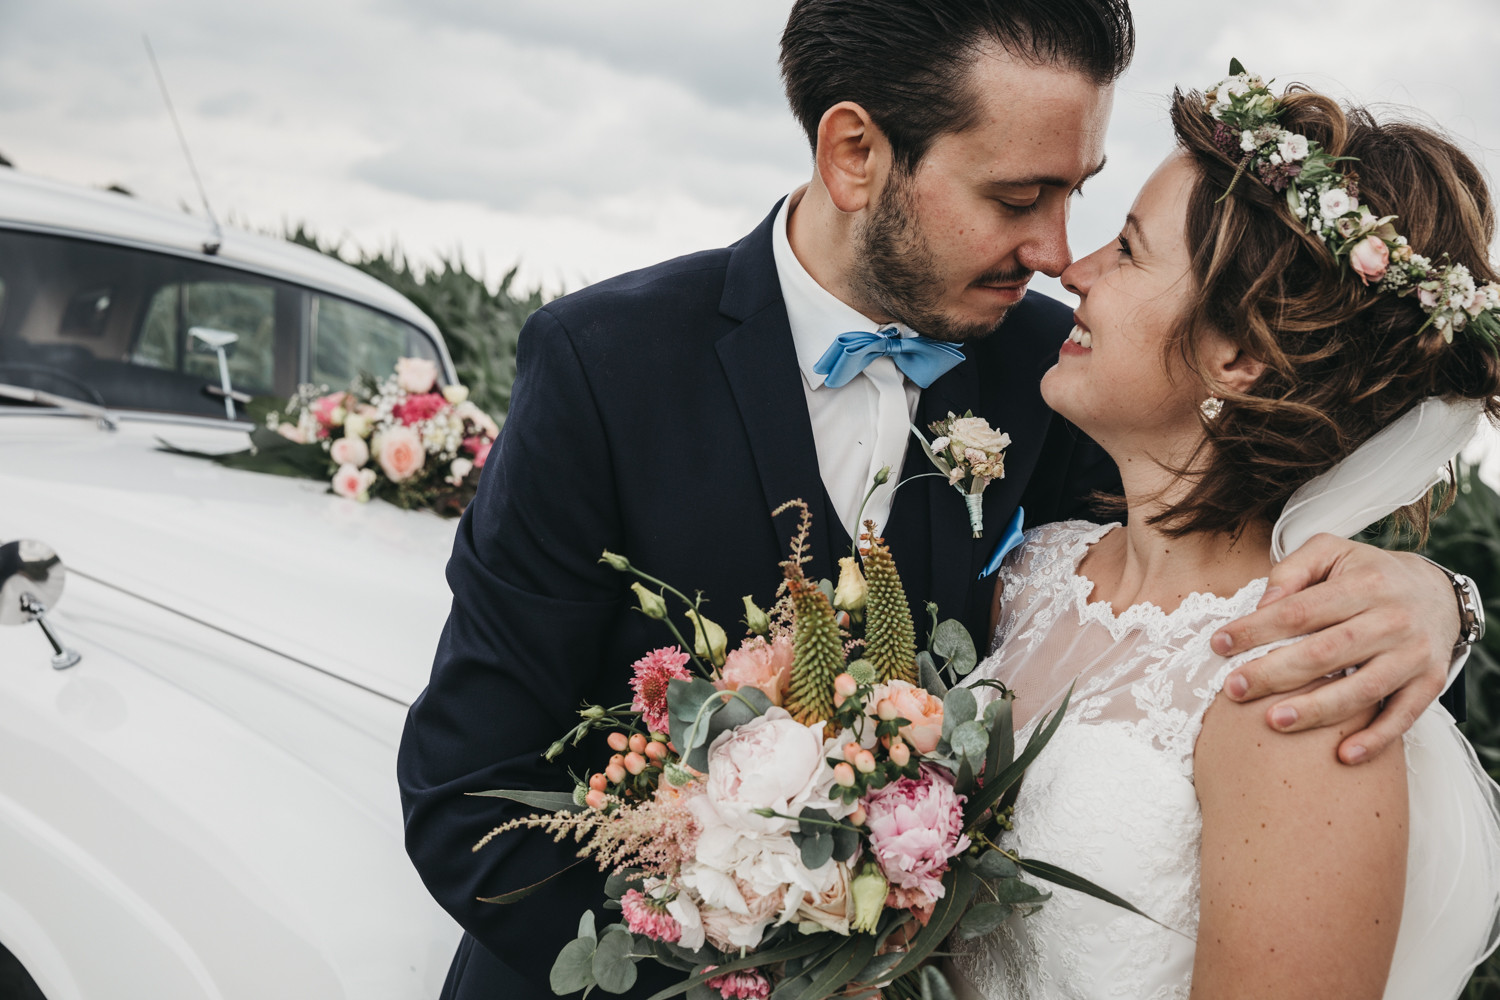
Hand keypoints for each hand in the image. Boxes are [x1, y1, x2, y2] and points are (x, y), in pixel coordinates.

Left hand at [1209, 533, 1457, 763]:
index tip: (1219, 644)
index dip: (1256, 629)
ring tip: (1274, 721)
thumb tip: (1263, 604)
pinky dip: (1375, 739)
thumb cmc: (1369, 575)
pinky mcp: (1429, 683)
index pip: (1300, 610)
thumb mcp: (1331, 552)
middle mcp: (1392, 619)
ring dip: (1317, 710)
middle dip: (1275, 673)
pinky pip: (1403, 716)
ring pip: (1362, 689)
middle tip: (1234, 688)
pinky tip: (1343, 756)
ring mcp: (1413, 655)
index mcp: (1364, 585)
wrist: (1439, 594)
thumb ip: (1292, 570)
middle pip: (1326, 652)